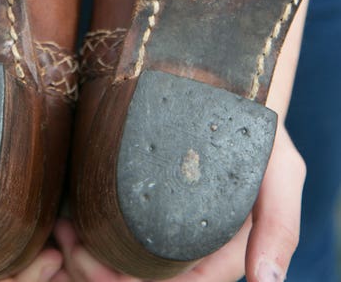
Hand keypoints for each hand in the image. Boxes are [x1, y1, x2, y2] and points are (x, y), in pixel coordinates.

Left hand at [54, 121, 304, 281]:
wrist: (229, 82)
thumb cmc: (257, 131)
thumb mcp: (280, 169)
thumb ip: (280, 223)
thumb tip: (268, 281)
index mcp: (218, 251)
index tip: (108, 274)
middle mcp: (185, 243)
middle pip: (139, 280)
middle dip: (102, 275)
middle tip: (72, 248)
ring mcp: (155, 223)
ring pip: (115, 263)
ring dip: (84, 259)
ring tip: (62, 234)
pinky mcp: (132, 197)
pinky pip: (101, 231)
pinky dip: (78, 236)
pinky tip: (62, 223)